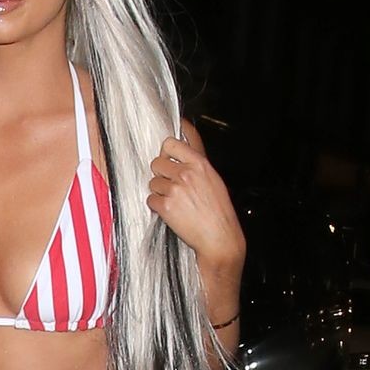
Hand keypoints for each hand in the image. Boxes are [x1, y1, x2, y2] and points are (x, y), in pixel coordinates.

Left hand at [147, 119, 245, 290]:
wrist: (219, 237)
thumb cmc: (219, 210)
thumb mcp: (213, 177)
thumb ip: (196, 159)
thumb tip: (185, 132)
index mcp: (199, 164)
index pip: (170, 143)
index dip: (166, 152)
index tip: (167, 158)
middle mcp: (186, 174)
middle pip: (156, 163)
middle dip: (160, 174)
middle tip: (171, 184)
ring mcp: (175, 190)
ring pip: (152, 182)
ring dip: (159, 191)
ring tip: (174, 201)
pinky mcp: (166, 206)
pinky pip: (151, 199)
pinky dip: (157, 206)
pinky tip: (171, 211)